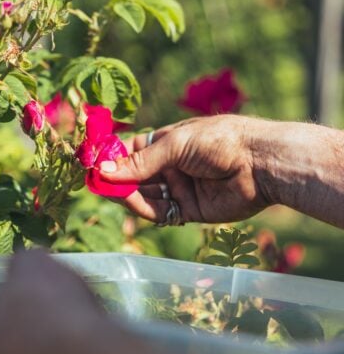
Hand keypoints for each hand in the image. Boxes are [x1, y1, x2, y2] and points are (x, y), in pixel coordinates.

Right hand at [100, 115, 270, 223]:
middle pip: (135, 175)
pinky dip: (142, 208)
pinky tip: (128, 200)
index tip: (92, 161)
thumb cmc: (220, 141)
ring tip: (107, 190)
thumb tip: (103, 170)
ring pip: (144, 195)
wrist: (260, 164)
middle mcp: (172, 166)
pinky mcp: (189, 211)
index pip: (133, 151)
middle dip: (115, 178)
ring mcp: (180, 189)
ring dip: (125, 193)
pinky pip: (160, 212)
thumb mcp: (176, 144)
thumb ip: (140, 162)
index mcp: (169, 142)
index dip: (113, 157)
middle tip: (93, 181)